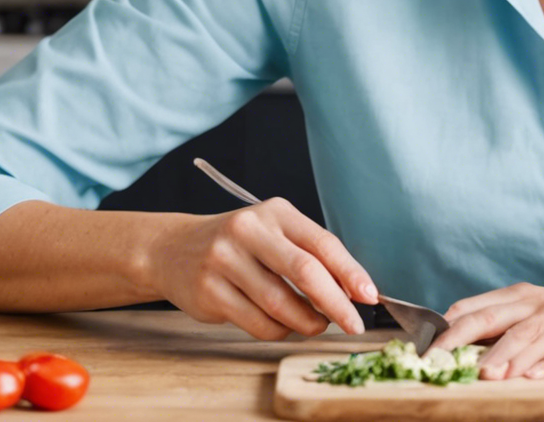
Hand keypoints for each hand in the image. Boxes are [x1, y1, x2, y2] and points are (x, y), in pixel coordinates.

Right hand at [143, 198, 377, 340]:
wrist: (174, 250)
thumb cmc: (239, 245)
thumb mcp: (274, 234)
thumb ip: (310, 256)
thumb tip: (354, 292)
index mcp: (275, 212)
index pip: (322, 243)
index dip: (350, 273)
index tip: (369, 296)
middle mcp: (249, 230)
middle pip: (305, 272)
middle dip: (336, 304)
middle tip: (353, 324)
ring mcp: (225, 260)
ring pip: (281, 304)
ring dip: (307, 322)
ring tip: (315, 324)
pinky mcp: (209, 291)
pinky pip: (258, 323)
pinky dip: (279, 331)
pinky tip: (281, 324)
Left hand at [432, 281, 543, 379]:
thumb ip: (511, 323)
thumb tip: (465, 341)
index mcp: (526, 298)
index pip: (476, 307)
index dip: (446, 326)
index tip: (420, 346)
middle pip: (494, 319)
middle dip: (462, 339)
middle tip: (437, 361)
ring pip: (530, 336)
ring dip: (505, 355)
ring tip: (484, 374)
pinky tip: (535, 377)